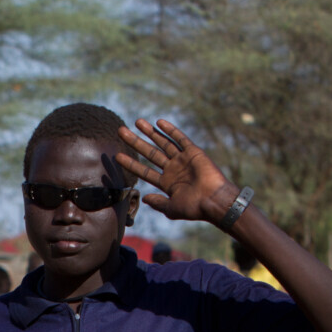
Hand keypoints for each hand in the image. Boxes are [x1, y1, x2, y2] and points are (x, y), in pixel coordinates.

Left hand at [117, 118, 238, 224]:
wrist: (213, 200)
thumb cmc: (194, 208)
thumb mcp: (172, 209)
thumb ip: (158, 203)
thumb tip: (144, 198)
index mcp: (167, 183)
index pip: (144, 171)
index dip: (131, 164)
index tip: (118, 156)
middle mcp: (173, 169)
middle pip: (150, 153)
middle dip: (135, 142)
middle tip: (121, 131)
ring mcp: (182, 160)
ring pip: (163, 143)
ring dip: (150, 132)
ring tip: (136, 122)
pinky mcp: (193, 152)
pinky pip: (180, 139)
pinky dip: (170, 130)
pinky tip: (159, 122)